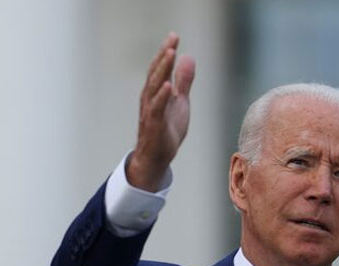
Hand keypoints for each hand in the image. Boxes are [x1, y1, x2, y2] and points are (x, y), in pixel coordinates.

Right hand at [127, 33, 195, 191]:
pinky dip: (161, 97)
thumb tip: (188, 57)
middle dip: (164, 55)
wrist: (157, 157)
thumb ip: (184, 81)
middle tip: (173, 39)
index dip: (167, 51)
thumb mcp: (180, 101)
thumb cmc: (167, 128)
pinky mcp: (154, 125)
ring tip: (170, 54)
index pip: (161, 67)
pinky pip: (156, 109)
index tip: (174, 36)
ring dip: (162, 70)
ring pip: (155, 87)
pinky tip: (168, 86)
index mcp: (157, 91)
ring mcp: (151, 111)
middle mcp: (150, 98)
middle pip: (156, 72)